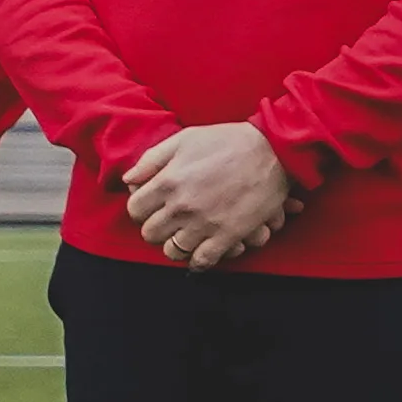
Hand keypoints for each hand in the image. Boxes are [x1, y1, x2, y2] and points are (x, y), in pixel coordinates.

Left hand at [121, 121, 297, 269]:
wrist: (273, 150)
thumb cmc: (227, 141)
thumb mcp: (183, 140)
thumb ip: (151, 160)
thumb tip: (128, 180)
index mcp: (168, 182)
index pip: (135, 210)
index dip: (140, 210)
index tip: (151, 207)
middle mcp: (182, 206)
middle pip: (150, 234)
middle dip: (156, 228)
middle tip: (168, 222)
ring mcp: (205, 223)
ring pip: (172, 251)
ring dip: (175, 246)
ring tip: (184, 236)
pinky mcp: (229, 235)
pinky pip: (203, 261)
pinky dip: (198, 261)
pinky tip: (200, 252)